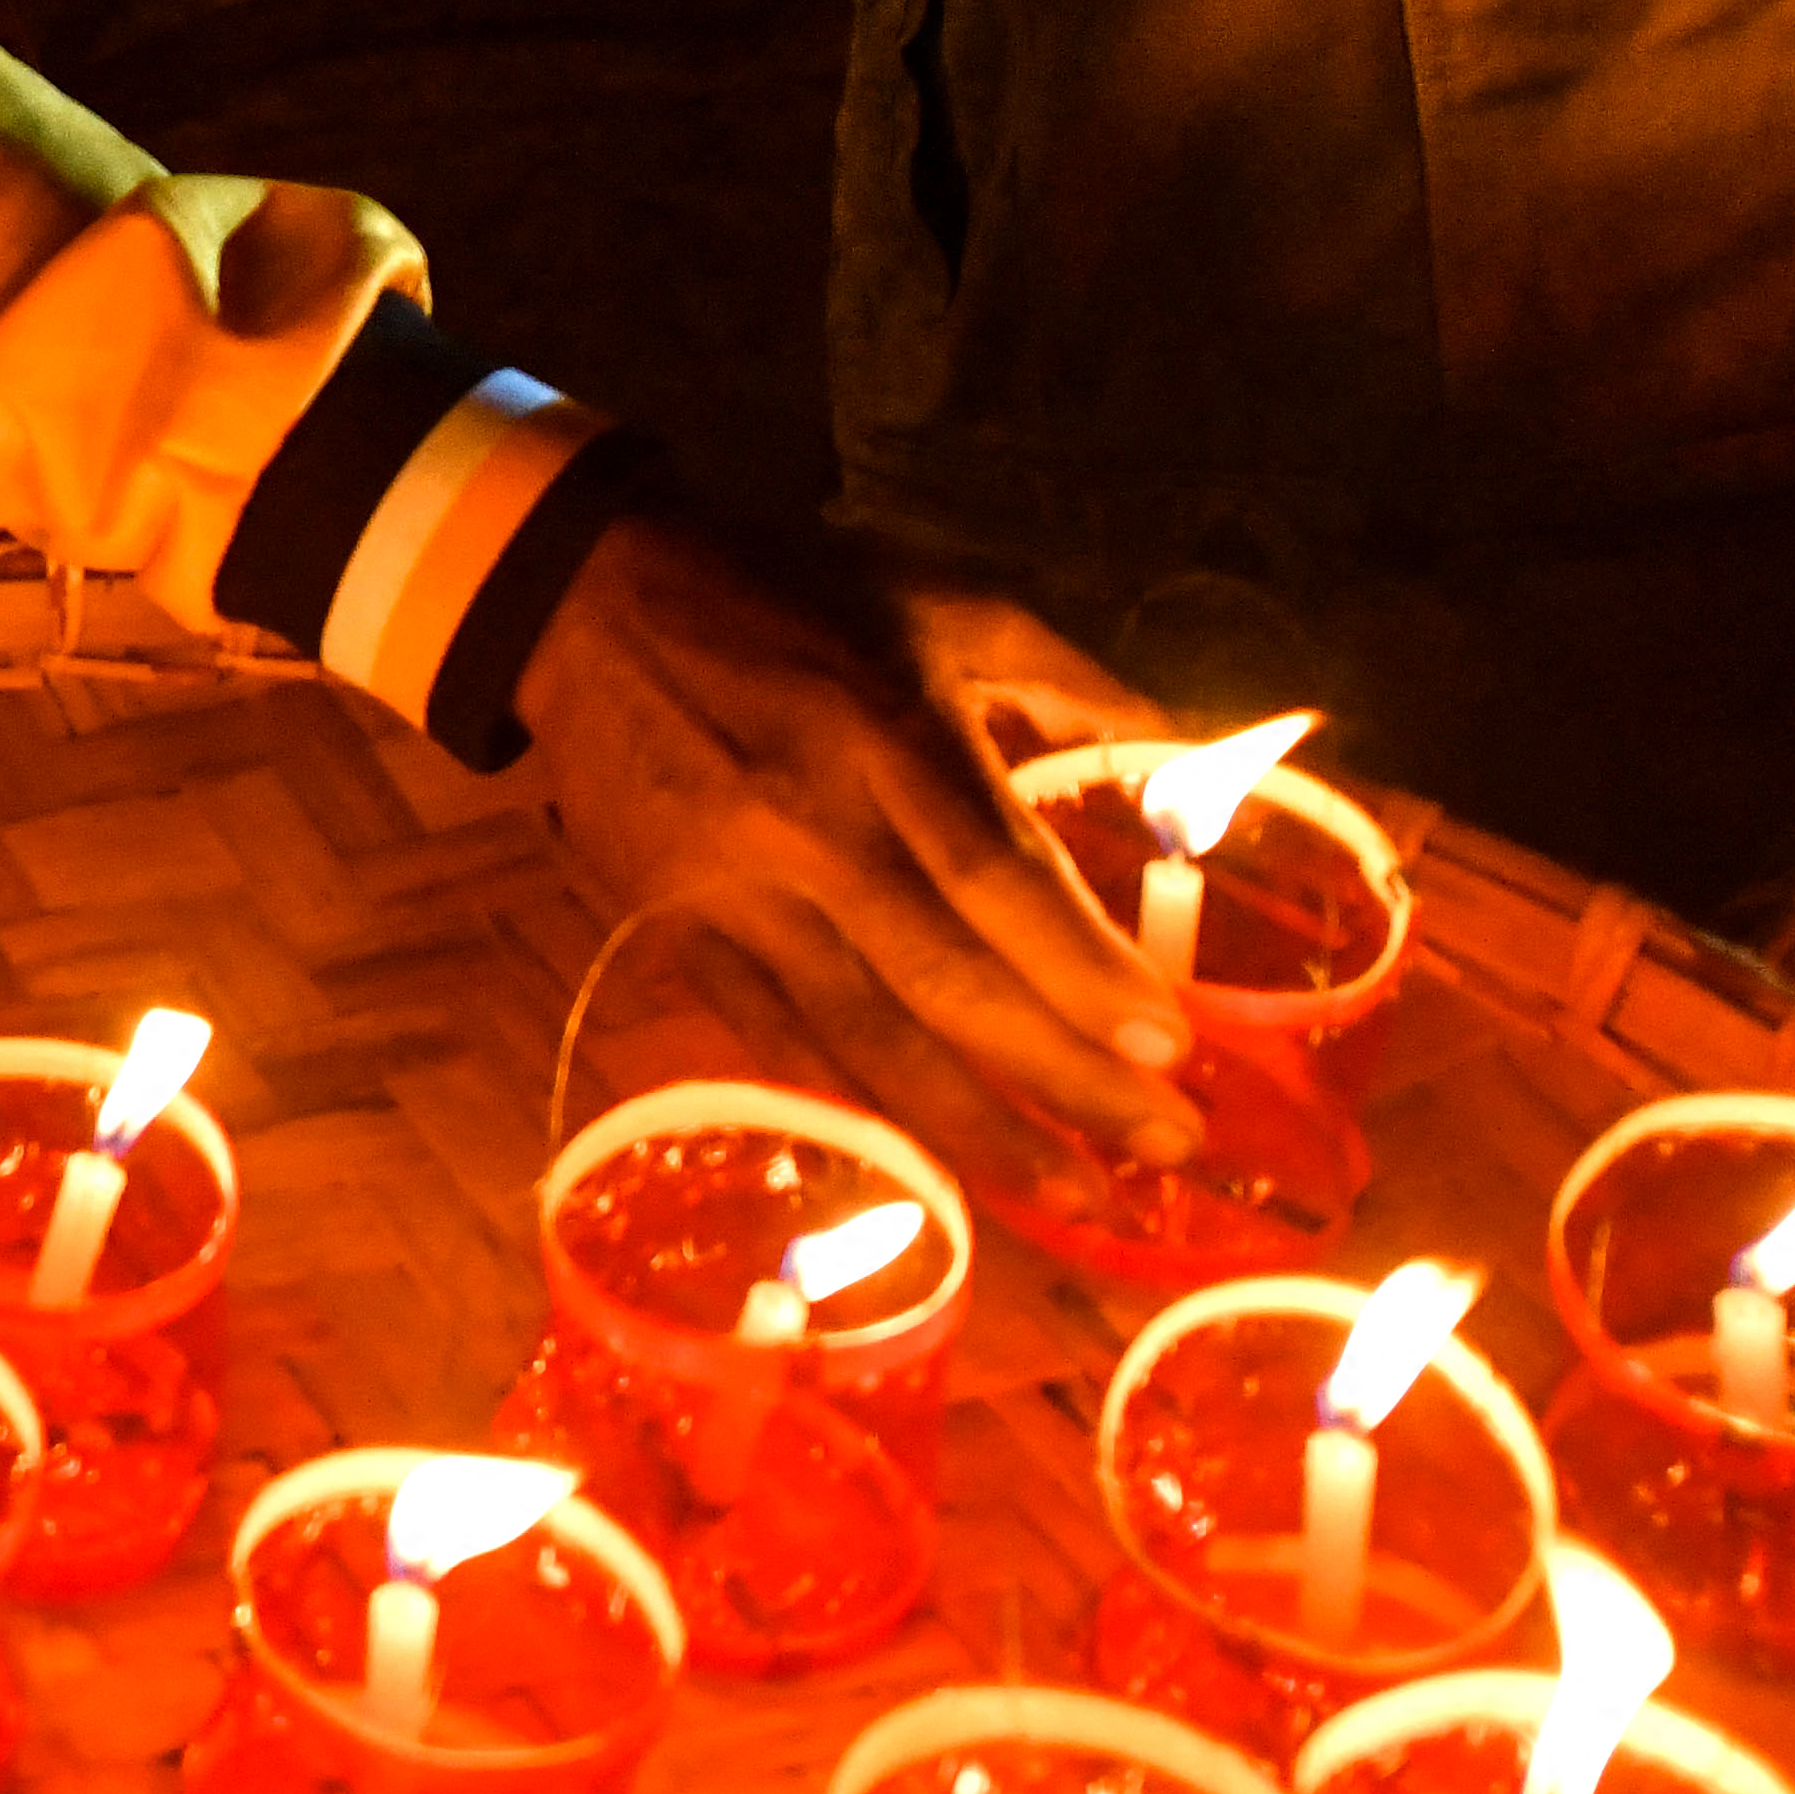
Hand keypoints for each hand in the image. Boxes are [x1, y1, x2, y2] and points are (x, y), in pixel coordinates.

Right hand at [512, 506, 1198, 1171]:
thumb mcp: (949, 604)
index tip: (1173, 1048)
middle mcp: (812, 827)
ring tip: (1076, 1199)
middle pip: (947, 981)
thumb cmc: (792, 594)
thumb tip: (1211, 760)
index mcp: (889, 734)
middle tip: (1167, 1150)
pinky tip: (934, 1166)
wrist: (583, 597)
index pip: (997, 877)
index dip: (1083, 972)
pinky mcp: (674, 931)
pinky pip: (778, 1040)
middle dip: (1065, 1078)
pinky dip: (860, 1108)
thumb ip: (1078, 685)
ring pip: (863, 1038)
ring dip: (977, 1131)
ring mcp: (734, 892)